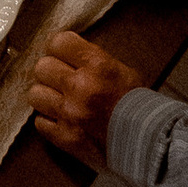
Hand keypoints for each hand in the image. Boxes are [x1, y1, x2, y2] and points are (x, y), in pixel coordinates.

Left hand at [26, 29, 136, 167]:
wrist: (151, 144)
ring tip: (58, 100)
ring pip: (35, 94)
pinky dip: (48, 121)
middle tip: (60, 79)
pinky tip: (61, 120)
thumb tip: (68, 53)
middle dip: (51, 72)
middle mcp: (80, 87)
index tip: (62, 54)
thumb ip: (93, 61)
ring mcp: (70, 114)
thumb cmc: (140, 106)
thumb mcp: (122, 71)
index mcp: (97, 65)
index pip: (58, 42)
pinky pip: (40, 122)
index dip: (59, 47)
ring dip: (46, 96)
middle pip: (42, 67)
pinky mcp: (65, 138)